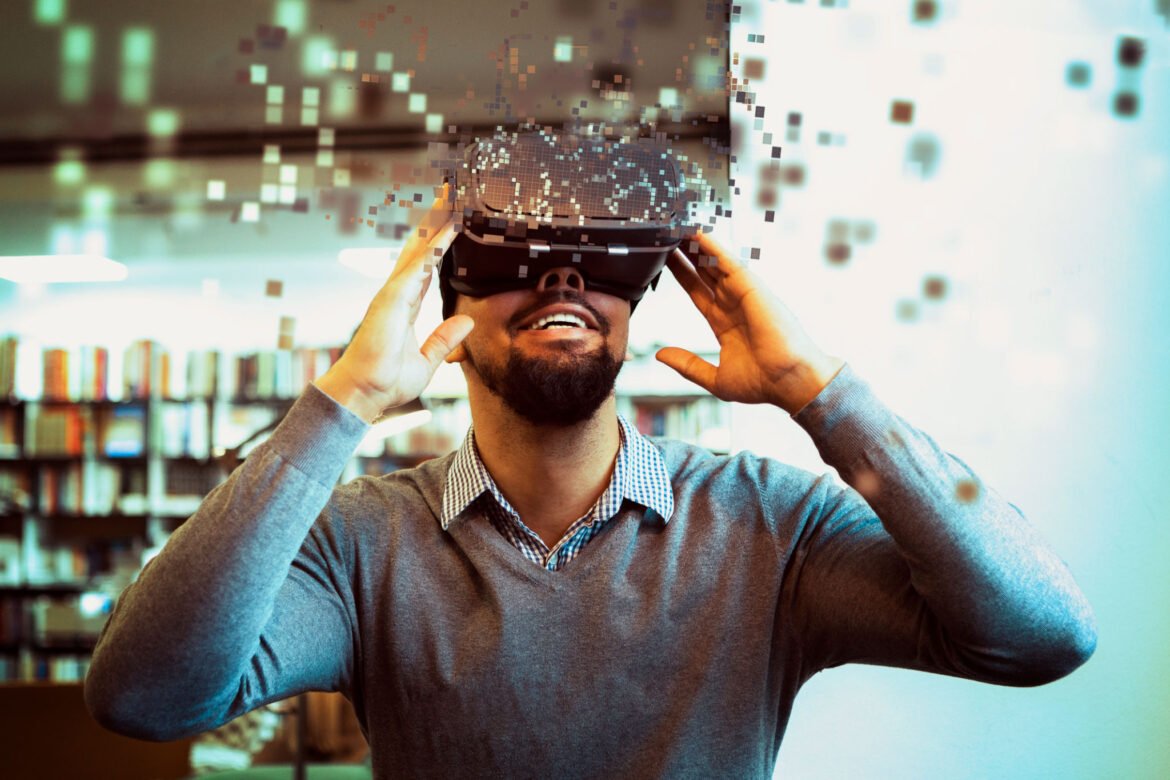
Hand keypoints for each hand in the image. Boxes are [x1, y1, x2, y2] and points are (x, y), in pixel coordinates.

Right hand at [315, 187, 473, 422]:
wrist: (364, 394)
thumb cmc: (385, 381)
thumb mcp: (427, 361)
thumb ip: (444, 339)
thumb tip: (466, 321)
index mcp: (406, 305)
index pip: (427, 265)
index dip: (440, 242)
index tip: (454, 221)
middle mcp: (398, 293)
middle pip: (420, 247)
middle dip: (435, 219)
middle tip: (450, 191)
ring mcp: (393, 293)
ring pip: (417, 248)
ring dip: (434, 222)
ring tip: (449, 195)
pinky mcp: (391, 300)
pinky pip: (417, 266)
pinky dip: (432, 246)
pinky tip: (446, 229)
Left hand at [656, 231, 844, 414]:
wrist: (788, 382)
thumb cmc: (762, 383)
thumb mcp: (714, 378)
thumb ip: (687, 364)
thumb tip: (660, 356)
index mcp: (724, 323)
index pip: (697, 292)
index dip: (681, 275)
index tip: (663, 261)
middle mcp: (732, 304)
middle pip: (703, 271)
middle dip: (684, 254)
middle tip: (664, 234)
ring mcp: (742, 293)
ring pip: (713, 262)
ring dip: (694, 244)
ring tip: (674, 225)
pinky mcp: (751, 287)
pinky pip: (727, 262)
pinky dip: (711, 246)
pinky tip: (695, 232)